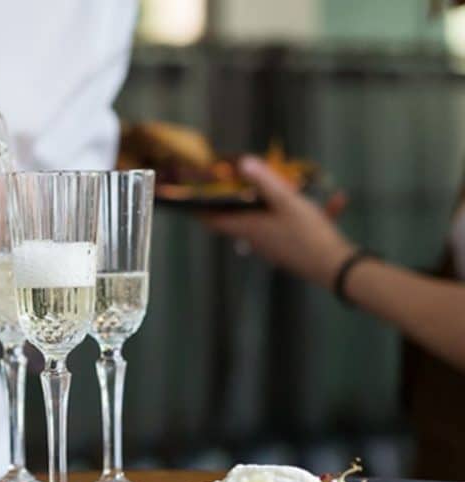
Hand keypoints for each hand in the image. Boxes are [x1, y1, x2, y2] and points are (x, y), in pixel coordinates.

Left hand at [200, 156, 355, 287]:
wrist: (337, 270)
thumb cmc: (307, 235)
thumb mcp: (287, 202)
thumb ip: (265, 181)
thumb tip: (244, 162)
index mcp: (248, 229)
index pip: (214, 220)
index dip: (200, 209)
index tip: (190, 198)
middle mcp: (256, 239)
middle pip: (238, 218)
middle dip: (238, 200)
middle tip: (236, 182)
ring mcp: (275, 245)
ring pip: (270, 219)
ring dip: (278, 202)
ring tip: (290, 184)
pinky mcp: (294, 249)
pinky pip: (297, 226)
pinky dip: (309, 213)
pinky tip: (338, 201)